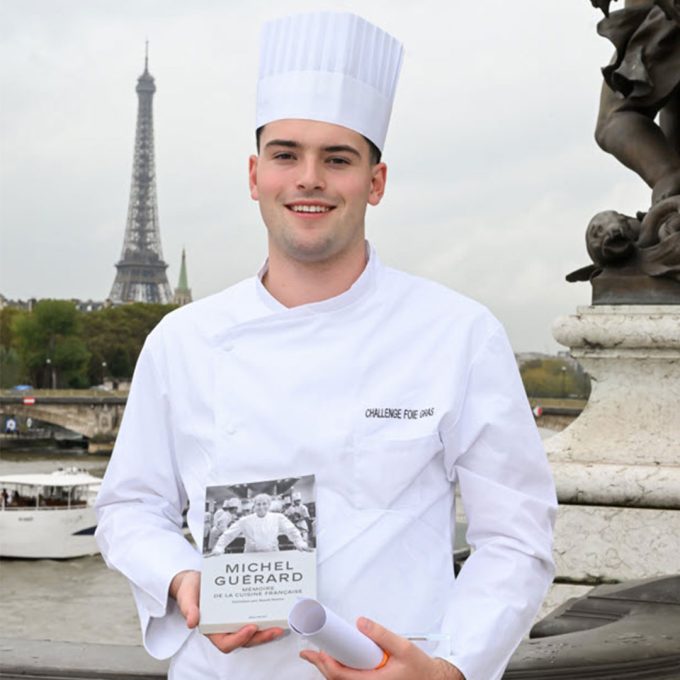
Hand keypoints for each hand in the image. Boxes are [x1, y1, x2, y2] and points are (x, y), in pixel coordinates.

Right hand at [169, 569, 285, 652]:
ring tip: (280, 623)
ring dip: (266, 630)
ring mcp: (234, 620)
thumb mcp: (187, 597)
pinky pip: (253, 617)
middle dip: (260, 637)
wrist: (194, 579)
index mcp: (211, 629)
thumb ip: (189, 608)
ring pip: (252, 631)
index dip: (240, 638)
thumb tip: (191, 622)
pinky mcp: (241, 610)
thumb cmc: (190, 590)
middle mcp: (225, 627)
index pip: (226, 643)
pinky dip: (264, 617)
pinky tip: (274, 610)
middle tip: (275, 629)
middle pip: (244, 640)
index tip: (251, 628)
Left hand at [300, 617, 464, 678]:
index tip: (314, 651)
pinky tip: (336, 662)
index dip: (325, 663)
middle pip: (337, 679)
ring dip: (329, 668)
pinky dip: (340, 671)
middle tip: (308, 652)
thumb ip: (381, 634)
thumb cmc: (420, 669)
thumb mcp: (404, 648)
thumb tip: (360, 622)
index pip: (341, 675)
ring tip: (317, 654)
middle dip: (321, 664)